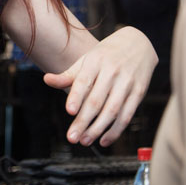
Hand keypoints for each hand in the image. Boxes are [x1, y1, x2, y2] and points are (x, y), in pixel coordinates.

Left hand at [43, 26, 156, 146]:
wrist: (138, 43)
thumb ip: (68, 75)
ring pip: (112, 110)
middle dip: (83, 121)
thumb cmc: (106, 55)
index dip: (77, 97)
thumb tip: (46, 80)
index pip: (84, 81)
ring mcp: (127, 82)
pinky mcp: (139, 92)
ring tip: (84, 141)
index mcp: (96, 61)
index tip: (69, 111)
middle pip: (96, 100)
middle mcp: (112, 71)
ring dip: (98, 129)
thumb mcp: (87, 60)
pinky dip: (115, 130)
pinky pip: (127, 115)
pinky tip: (103, 140)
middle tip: (72, 138)